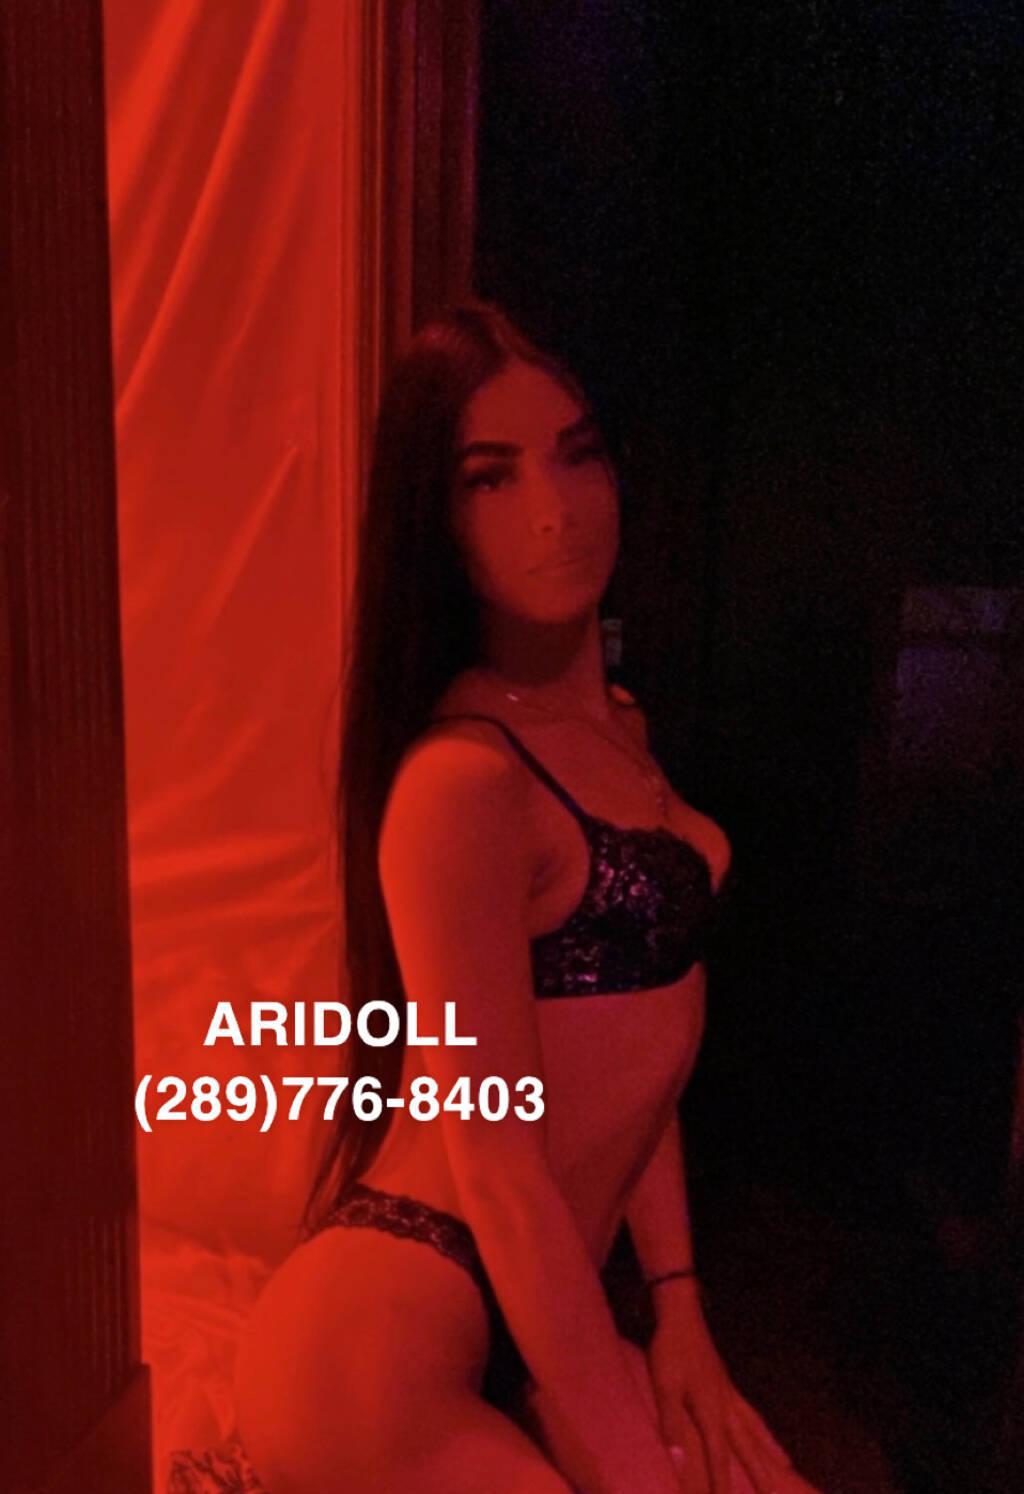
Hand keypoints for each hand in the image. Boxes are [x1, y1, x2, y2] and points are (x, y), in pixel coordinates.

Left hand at [645, 1290, 803, 1493]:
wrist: (682, 1314)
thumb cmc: (670, 1351)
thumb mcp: (664, 1389)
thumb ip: (671, 1426)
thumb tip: (679, 1463)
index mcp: (711, 1411)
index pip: (719, 1457)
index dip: (722, 1484)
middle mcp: (727, 1406)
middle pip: (749, 1446)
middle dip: (762, 1473)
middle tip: (778, 1491)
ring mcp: (730, 1393)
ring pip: (755, 1428)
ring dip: (770, 1450)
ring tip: (785, 1466)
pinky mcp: (727, 1382)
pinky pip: (751, 1413)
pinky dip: (762, 1428)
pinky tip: (761, 1429)